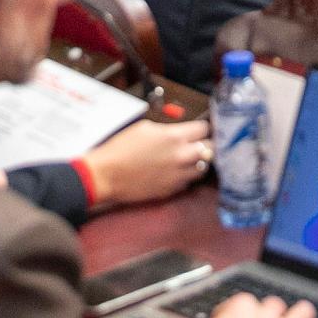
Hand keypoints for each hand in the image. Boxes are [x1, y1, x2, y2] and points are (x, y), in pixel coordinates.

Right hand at [84, 118, 211, 207]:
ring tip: (188, 158)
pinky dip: (185, 176)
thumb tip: (179, 132)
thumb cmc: (121, 148)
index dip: (200, 128)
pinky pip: (188, 182)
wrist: (107, 175)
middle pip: (210, 149)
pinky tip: (175, 171)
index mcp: (175, 137)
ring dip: (198, 162)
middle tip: (197, 143)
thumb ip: (168, 129)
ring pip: (203, 168)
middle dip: (204, 144)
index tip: (197, 129)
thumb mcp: (146, 128)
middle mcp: (182, 157)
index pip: (204, 129)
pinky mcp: (172, 190)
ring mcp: (178, 175)